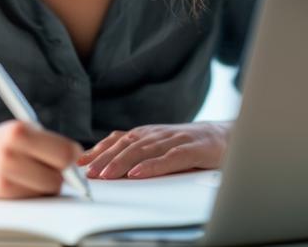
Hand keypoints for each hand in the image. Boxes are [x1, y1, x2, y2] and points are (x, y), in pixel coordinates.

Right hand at [0, 120, 82, 197]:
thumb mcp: (12, 131)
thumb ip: (42, 140)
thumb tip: (74, 156)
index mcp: (19, 130)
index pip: (65, 149)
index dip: (72, 155)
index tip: (72, 156)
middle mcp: (14, 151)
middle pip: (62, 171)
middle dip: (63, 171)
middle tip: (55, 166)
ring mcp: (8, 174)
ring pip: (50, 187)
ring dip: (47, 183)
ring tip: (31, 172)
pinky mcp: (3, 192)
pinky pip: (34, 196)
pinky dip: (33, 191)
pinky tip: (18, 181)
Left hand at [77, 122, 228, 179]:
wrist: (227, 137)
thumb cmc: (191, 145)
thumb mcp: (161, 146)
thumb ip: (139, 152)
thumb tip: (107, 164)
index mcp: (150, 133)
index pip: (118, 140)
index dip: (99, 150)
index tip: (80, 162)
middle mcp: (159, 133)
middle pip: (127, 145)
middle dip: (105, 159)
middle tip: (88, 173)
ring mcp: (175, 139)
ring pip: (144, 150)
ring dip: (122, 162)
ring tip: (106, 174)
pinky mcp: (193, 148)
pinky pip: (170, 157)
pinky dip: (152, 165)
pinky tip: (138, 173)